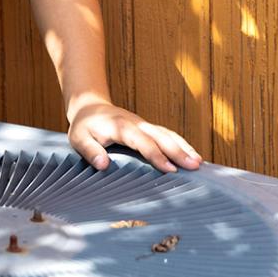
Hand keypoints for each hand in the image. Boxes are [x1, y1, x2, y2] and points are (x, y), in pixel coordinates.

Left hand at [68, 100, 202, 172]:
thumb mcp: (78, 139)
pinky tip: (191, 155)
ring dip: (184, 147)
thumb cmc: (84, 126)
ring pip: (168, 134)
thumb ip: (90, 151)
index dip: (156, 155)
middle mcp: (137, 124)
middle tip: (195, 166)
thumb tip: (103, 165)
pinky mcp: (148, 128)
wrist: (90, 107)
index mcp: (121, 127)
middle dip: (179, 151)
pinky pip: (167, 135)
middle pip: (161, 137)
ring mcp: (145, 125)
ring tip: (199, 163)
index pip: (142, 142)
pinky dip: (181, 144)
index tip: (169, 169)